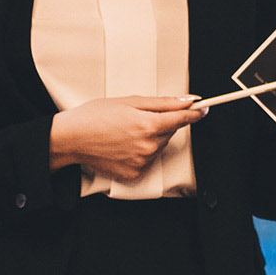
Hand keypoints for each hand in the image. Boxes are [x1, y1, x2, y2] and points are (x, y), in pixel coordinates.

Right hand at [51, 94, 200, 183]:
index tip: (204, 108)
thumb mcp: (129, 101)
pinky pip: (147, 160)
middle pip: (169, 131)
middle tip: (138, 117)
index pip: (182, 118)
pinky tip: (123, 145)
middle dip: (161, 122)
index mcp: (149, 125)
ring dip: (150, 137)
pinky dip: (140, 152)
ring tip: (126, 131)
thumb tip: (187, 100)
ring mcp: (142, 162)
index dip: (195, 112)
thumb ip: (162, 102)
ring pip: (159, 146)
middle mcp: (149, 146)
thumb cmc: (95, 115)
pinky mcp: (134, 174)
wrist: (70, 138)